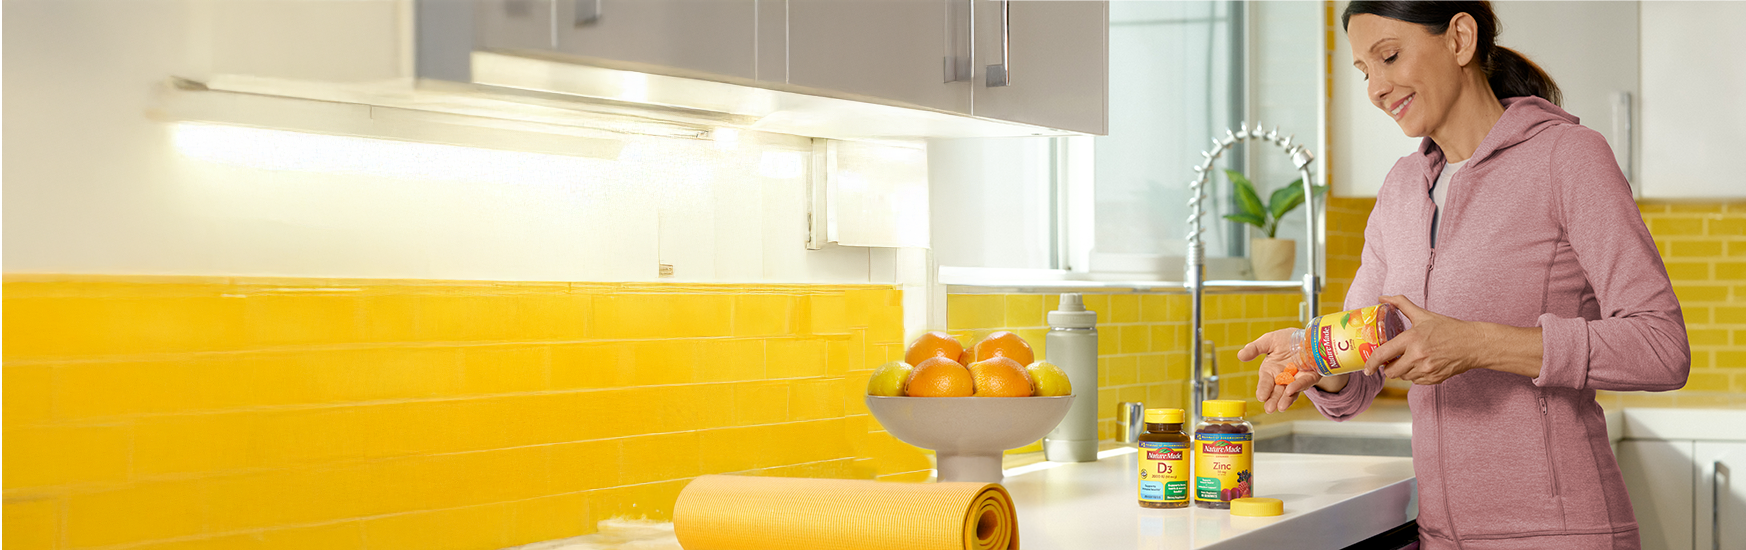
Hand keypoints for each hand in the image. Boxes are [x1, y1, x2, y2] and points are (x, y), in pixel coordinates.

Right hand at [1241, 328, 1323, 413]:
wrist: (1308, 336)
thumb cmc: (1287, 339)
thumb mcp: (1269, 341)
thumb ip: (1255, 348)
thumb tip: (1240, 355)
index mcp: (1271, 370)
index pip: (1266, 382)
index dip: (1263, 389)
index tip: (1261, 397)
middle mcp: (1284, 377)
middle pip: (1277, 391)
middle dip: (1273, 400)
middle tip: (1269, 409)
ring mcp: (1297, 379)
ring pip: (1291, 391)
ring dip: (1286, 399)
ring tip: (1281, 407)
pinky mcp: (1310, 376)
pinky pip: (1305, 382)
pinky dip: (1298, 386)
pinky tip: (1291, 390)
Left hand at [1361, 295, 1488, 384]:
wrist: (1473, 344)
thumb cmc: (1448, 328)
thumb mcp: (1423, 314)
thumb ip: (1401, 304)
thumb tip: (1383, 297)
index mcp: (1412, 339)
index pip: (1383, 354)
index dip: (1371, 363)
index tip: (1367, 368)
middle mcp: (1417, 356)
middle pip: (1390, 372)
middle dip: (1387, 368)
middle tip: (1391, 361)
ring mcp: (1426, 369)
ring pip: (1403, 377)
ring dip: (1401, 371)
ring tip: (1408, 360)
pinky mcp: (1434, 379)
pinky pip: (1416, 382)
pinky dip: (1414, 375)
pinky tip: (1421, 364)